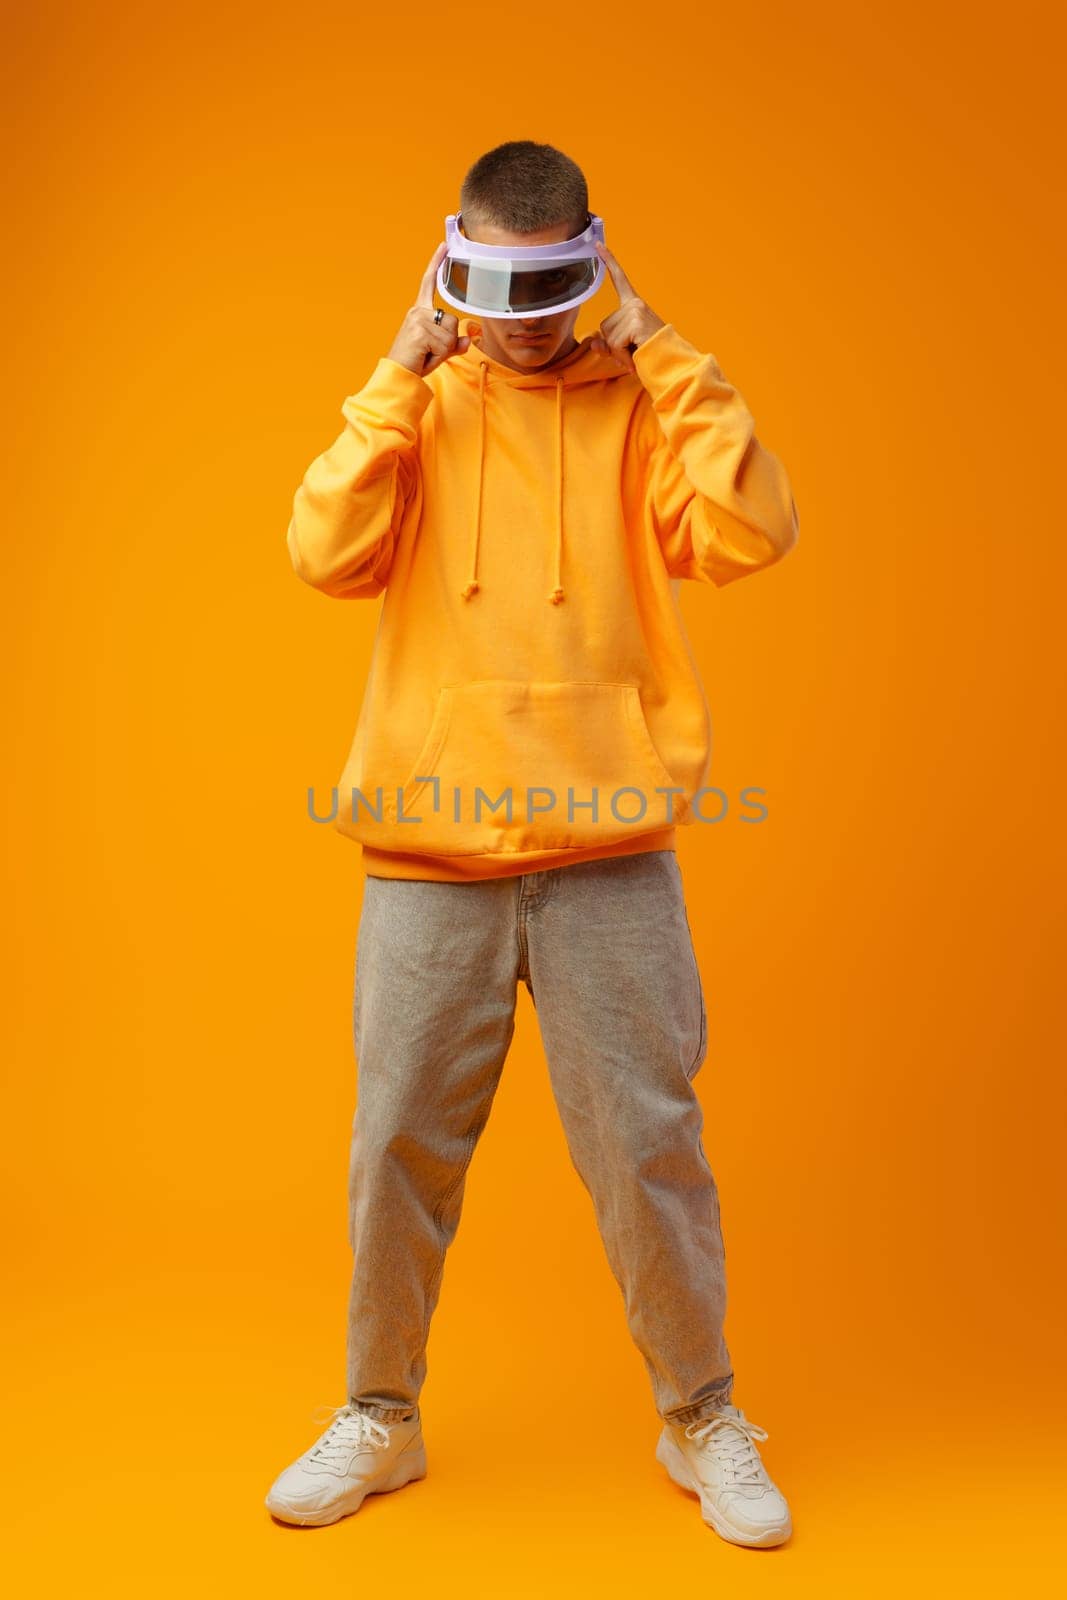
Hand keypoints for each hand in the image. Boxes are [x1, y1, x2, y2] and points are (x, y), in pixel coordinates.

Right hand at [387, 242, 471, 376]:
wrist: (398, 376)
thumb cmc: (415, 363)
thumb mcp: (439, 351)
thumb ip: (454, 344)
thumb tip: (468, 340)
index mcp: (419, 311)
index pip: (429, 283)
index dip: (437, 263)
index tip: (445, 246)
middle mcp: (417, 311)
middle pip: (452, 321)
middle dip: (448, 341)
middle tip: (429, 352)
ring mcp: (418, 320)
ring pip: (450, 333)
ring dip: (444, 349)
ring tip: (426, 354)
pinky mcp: (420, 331)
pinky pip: (445, 343)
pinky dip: (439, 355)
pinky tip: (424, 356)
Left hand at [588, 240, 665, 373]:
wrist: (671, 363)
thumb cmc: (650, 356)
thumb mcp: (625, 349)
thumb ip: (608, 346)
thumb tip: (594, 344)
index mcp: (634, 306)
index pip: (619, 280)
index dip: (609, 262)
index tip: (598, 245)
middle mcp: (635, 304)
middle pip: (604, 326)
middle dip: (614, 345)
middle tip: (633, 350)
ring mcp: (635, 311)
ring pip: (608, 336)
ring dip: (619, 352)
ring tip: (636, 353)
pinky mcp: (635, 321)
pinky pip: (615, 343)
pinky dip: (622, 356)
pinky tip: (636, 357)